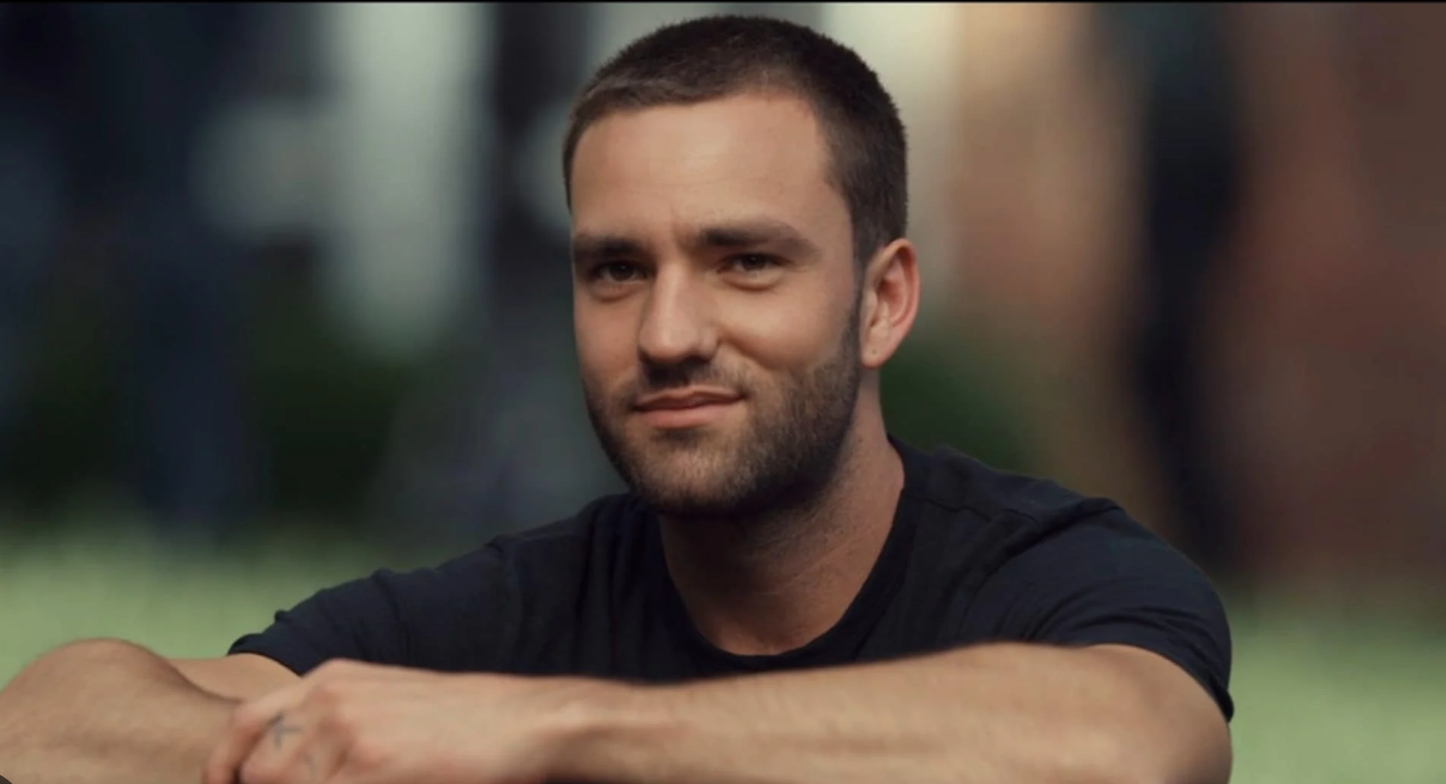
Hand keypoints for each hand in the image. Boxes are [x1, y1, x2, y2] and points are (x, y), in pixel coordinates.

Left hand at [203, 659, 611, 783]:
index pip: (246, 723)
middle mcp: (332, 700)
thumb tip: (285, 765)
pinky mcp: (374, 767)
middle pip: (260, 769)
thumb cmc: (461, 719)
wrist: (522, 722)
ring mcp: (351, 734)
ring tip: (358, 783)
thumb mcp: (386, 699)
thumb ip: (333, 721)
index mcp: (332, 679)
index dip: (224, 767)